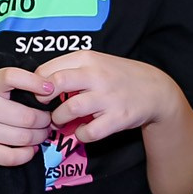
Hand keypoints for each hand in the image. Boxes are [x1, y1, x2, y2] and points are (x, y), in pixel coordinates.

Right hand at [0, 66, 55, 166]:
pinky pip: (12, 157)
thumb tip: (51, 90)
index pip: (13, 77)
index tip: (50, 88)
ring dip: (39, 137)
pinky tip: (30, 148)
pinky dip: (28, 154)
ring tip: (41, 133)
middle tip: (48, 120)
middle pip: (28, 117)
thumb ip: (15, 84)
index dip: (35, 82)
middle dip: (45, 120)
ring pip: (23, 137)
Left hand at [40, 51, 174, 145]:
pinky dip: (81, 134)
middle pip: (56, 83)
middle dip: (43, 100)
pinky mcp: (118, 117)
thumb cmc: (117, 77)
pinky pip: (89, 131)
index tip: (39, 95)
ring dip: (59, 119)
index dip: (36, 85)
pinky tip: (83, 130)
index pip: (47, 69)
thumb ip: (69, 69)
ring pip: (70, 109)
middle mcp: (96, 75)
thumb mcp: (95, 63)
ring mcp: (108, 97)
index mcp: (87, 59)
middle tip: (44, 108)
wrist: (156, 89)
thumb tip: (37, 85)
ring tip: (61, 121)